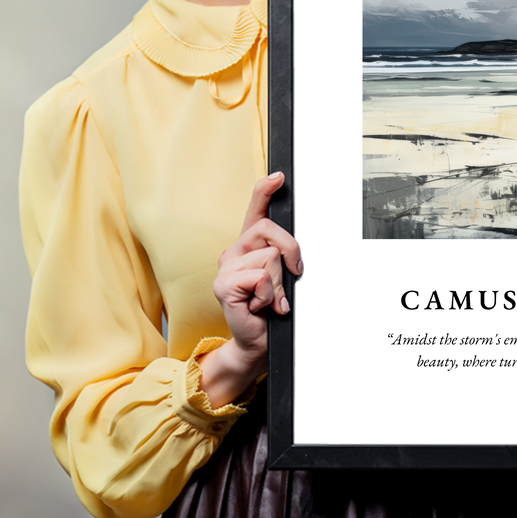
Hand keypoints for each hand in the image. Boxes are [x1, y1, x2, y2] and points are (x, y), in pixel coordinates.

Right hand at [198, 172, 302, 406]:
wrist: (258, 341)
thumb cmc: (271, 309)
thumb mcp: (282, 277)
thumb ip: (284, 257)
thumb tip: (293, 250)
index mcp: (249, 246)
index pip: (255, 210)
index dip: (265, 190)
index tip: (279, 176)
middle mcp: (234, 251)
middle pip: (270, 230)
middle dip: (291, 252)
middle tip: (292, 275)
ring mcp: (226, 267)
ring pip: (270, 257)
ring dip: (279, 283)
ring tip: (270, 298)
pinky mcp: (223, 285)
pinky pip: (260, 277)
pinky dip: (269, 295)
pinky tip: (260, 306)